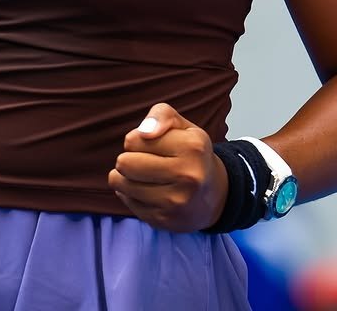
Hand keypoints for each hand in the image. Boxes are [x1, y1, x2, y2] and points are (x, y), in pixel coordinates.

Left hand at [108, 102, 227, 232]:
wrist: (214, 195)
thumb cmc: (191, 153)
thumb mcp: (182, 125)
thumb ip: (161, 115)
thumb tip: (143, 133)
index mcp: (192, 147)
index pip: (133, 140)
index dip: (136, 139)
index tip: (150, 144)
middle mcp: (187, 177)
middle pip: (124, 164)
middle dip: (126, 159)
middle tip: (142, 160)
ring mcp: (175, 203)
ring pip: (122, 185)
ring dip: (125, 177)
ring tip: (141, 174)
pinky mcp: (164, 221)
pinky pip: (128, 203)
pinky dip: (130, 195)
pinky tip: (146, 190)